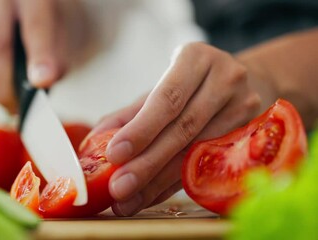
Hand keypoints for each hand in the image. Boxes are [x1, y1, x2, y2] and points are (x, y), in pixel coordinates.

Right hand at [0, 0, 87, 112]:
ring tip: (13, 98)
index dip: (40, 56)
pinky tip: (1, 80)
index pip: (36, 25)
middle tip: (20, 110)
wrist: (27, 2)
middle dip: (7, 88)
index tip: (42, 81)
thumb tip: (39, 85)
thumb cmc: (49, 17)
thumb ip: (55, 56)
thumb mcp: (65, 30)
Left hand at [91, 42, 276, 215]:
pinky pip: (208, 167)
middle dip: (147, 163)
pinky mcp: (252, 134)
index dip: (141, 129)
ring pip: (197, 153)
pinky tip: (151, 197)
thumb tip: (94, 143)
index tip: (113, 154)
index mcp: (196, 58)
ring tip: (129, 201)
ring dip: (159, 181)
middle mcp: (226, 79)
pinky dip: (175, 185)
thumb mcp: (161, 89)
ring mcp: (244, 107)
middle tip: (118, 188)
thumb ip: (129, 114)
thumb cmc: (191, 85)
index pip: (168, 99)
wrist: (242, 81)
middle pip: (184, 129)